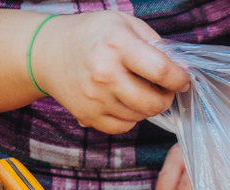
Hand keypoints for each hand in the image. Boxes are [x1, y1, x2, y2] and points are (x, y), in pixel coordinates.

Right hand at [31, 11, 189, 133]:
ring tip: (137, 89)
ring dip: (146, 106)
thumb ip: (154, 43)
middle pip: (154, 102)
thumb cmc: (92, 35)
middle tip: (163, 88)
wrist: (48, 52)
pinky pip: (124, 126)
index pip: (161, 71)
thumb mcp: (124, 23)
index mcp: (117, 44)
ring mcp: (94, 98)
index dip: (179, 78)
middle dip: (166, 97)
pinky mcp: (87, 116)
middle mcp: (104, 73)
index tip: (182, 78)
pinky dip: (130, 117)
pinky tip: (122, 100)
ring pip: (141, 116)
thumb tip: (179, 69)